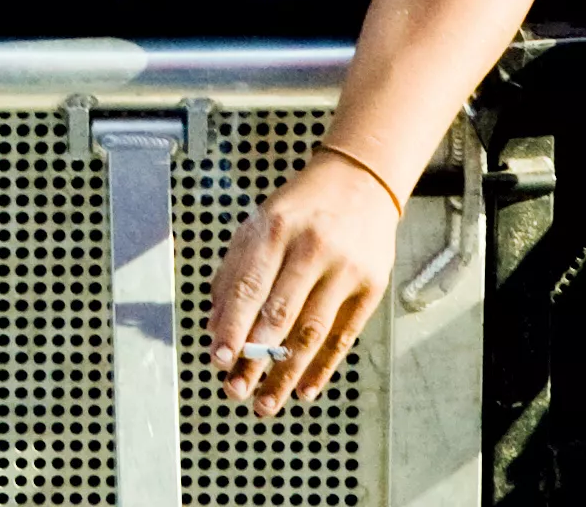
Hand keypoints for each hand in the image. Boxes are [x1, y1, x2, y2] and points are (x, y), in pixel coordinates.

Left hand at [206, 146, 395, 415]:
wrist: (359, 183)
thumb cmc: (299, 210)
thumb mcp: (257, 228)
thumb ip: (232, 275)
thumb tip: (215, 327)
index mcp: (275, 229)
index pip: (249, 286)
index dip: (233, 327)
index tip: (219, 359)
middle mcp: (310, 248)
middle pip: (279, 315)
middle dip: (255, 359)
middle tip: (235, 391)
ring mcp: (345, 268)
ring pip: (312, 332)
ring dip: (286, 374)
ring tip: (266, 403)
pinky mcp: (371, 286)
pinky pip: (344, 335)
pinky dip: (323, 367)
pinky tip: (305, 389)